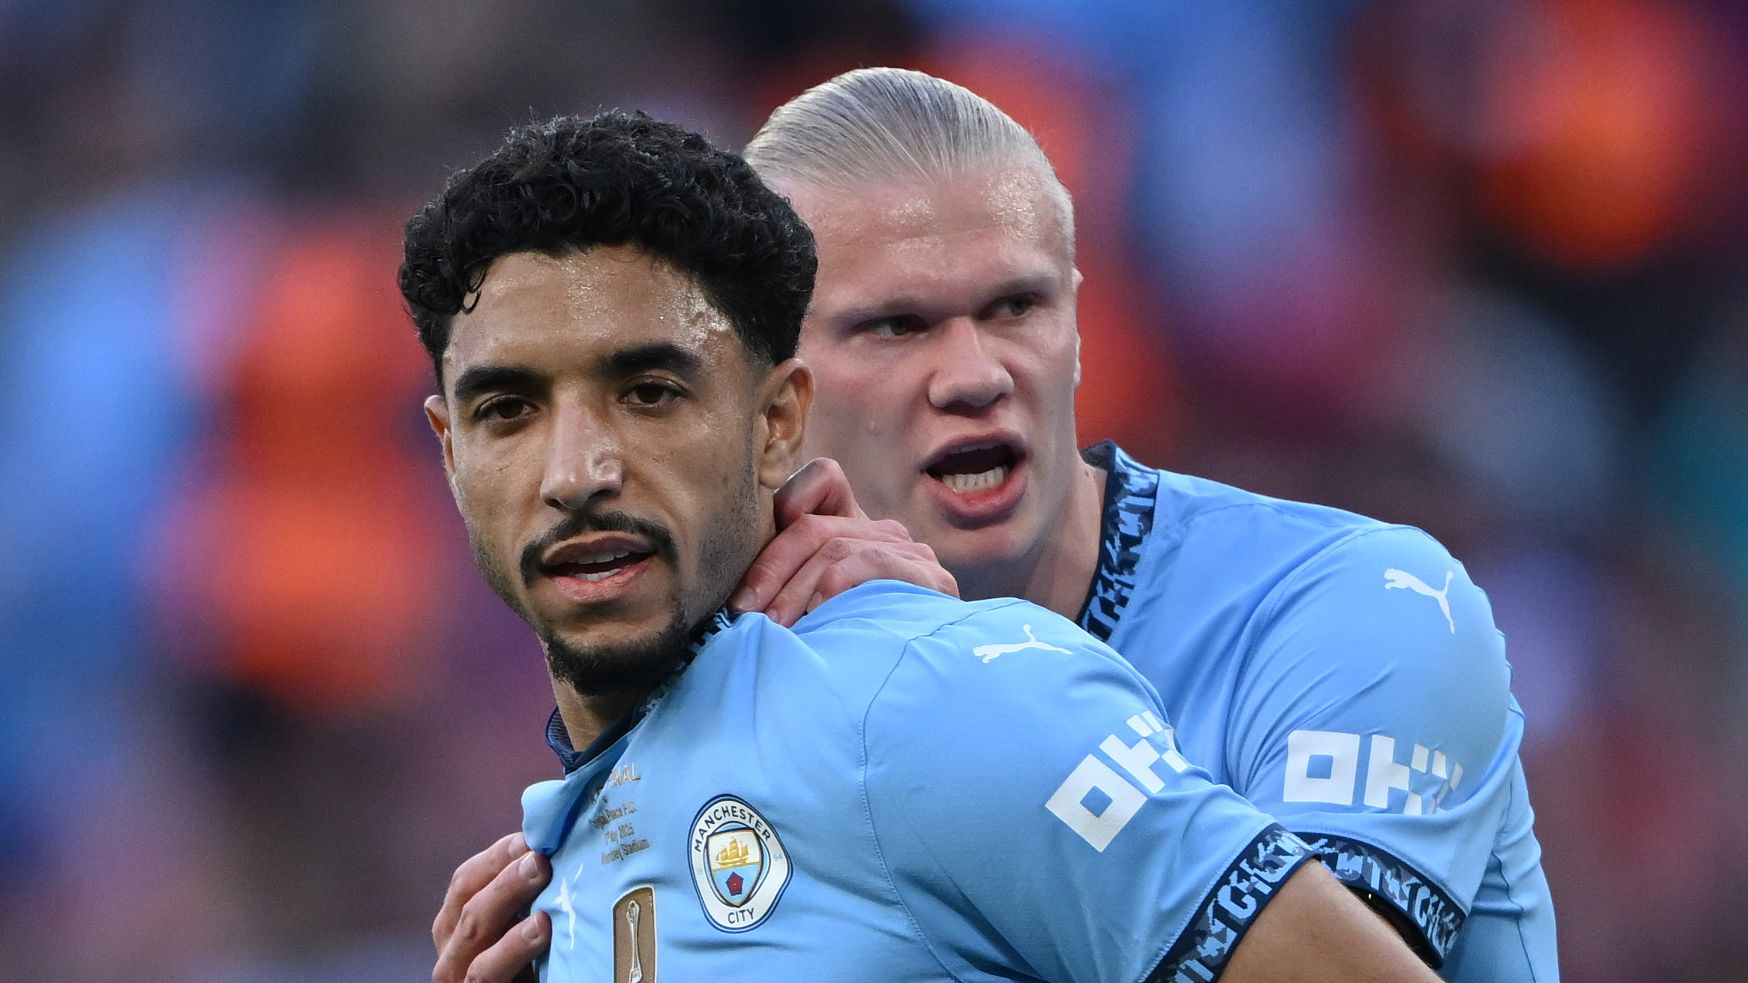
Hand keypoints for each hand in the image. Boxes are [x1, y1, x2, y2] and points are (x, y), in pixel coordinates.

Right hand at [432, 832, 550, 982]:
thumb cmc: (528, 966)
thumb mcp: (521, 926)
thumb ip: (528, 894)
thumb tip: (557, 841)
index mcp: (456, 924)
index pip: (466, 880)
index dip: (497, 855)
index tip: (532, 835)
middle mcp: (451, 950)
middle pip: (469, 904)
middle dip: (505, 876)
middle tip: (540, 856)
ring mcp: (460, 978)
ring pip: (473, 935)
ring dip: (506, 902)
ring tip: (541, 879)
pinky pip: (487, 973)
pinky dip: (512, 948)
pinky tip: (540, 928)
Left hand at [731, 458, 957, 626]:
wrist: (922, 678)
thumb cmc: (855, 643)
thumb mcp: (813, 610)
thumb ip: (786, 582)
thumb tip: (737, 593)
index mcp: (857, 526)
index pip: (825, 477)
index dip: (786, 502)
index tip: (757, 562)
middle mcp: (885, 530)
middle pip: (813, 527)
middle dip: (771, 569)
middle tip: (744, 610)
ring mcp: (910, 550)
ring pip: (836, 548)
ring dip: (796, 589)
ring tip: (774, 625)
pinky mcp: (930, 576)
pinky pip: (874, 562)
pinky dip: (838, 582)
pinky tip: (819, 611)